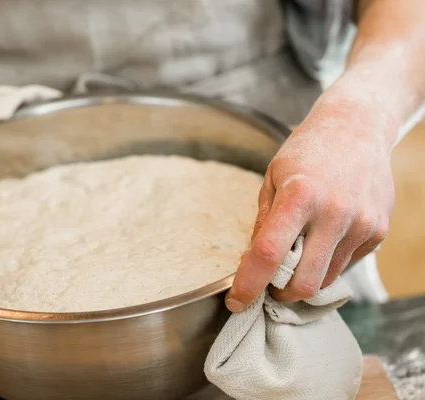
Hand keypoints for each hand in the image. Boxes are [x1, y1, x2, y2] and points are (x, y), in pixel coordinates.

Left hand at [225, 97, 396, 311]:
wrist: (357, 127)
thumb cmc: (307, 151)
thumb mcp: (273, 177)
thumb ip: (264, 221)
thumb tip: (253, 262)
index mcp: (299, 196)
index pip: (269, 254)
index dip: (248, 284)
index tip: (235, 301)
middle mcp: (333, 213)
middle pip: (304, 282)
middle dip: (281, 292)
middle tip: (270, 282)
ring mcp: (360, 224)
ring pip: (327, 279)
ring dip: (305, 278)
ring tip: (298, 253)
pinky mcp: (377, 231)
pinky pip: (346, 264)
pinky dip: (327, 262)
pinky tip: (323, 237)